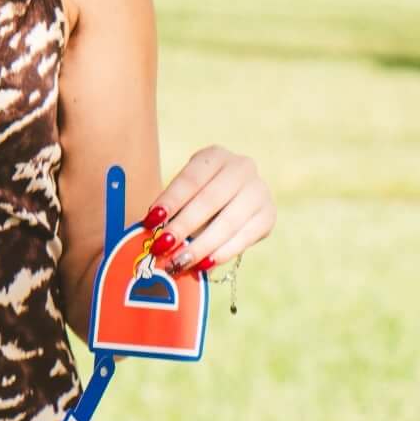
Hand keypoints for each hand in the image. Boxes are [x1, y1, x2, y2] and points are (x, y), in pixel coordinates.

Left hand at [143, 144, 271, 271]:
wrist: (231, 201)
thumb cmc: (197, 197)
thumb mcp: (184, 195)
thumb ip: (170, 213)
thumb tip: (152, 237)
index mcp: (214, 156)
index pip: (190, 179)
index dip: (170, 201)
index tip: (151, 221)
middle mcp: (241, 168)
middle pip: (210, 200)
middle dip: (183, 225)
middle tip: (162, 246)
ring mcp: (259, 191)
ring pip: (229, 222)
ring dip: (201, 245)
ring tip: (179, 262)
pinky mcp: (268, 215)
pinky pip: (245, 237)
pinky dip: (223, 252)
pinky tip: (205, 264)